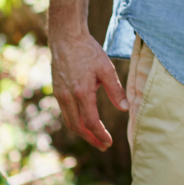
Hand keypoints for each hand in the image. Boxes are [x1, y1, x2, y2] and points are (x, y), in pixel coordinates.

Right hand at [50, 32, 127, 149]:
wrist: (66, 38)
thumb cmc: (88, 51)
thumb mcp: (107, 69)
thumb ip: (116, 90)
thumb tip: (125, 109)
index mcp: (81, 92)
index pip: (90, 122)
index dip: (100, 134)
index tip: (109, 142)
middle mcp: (68, 97)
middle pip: (78, 127)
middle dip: (91, 139)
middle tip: (103, 146)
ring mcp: (60, 95)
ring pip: (69, 121)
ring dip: (82, 132)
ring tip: (95, 138)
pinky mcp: (57, 91)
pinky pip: (65, 113)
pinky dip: (75, 122)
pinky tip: (85, 121)